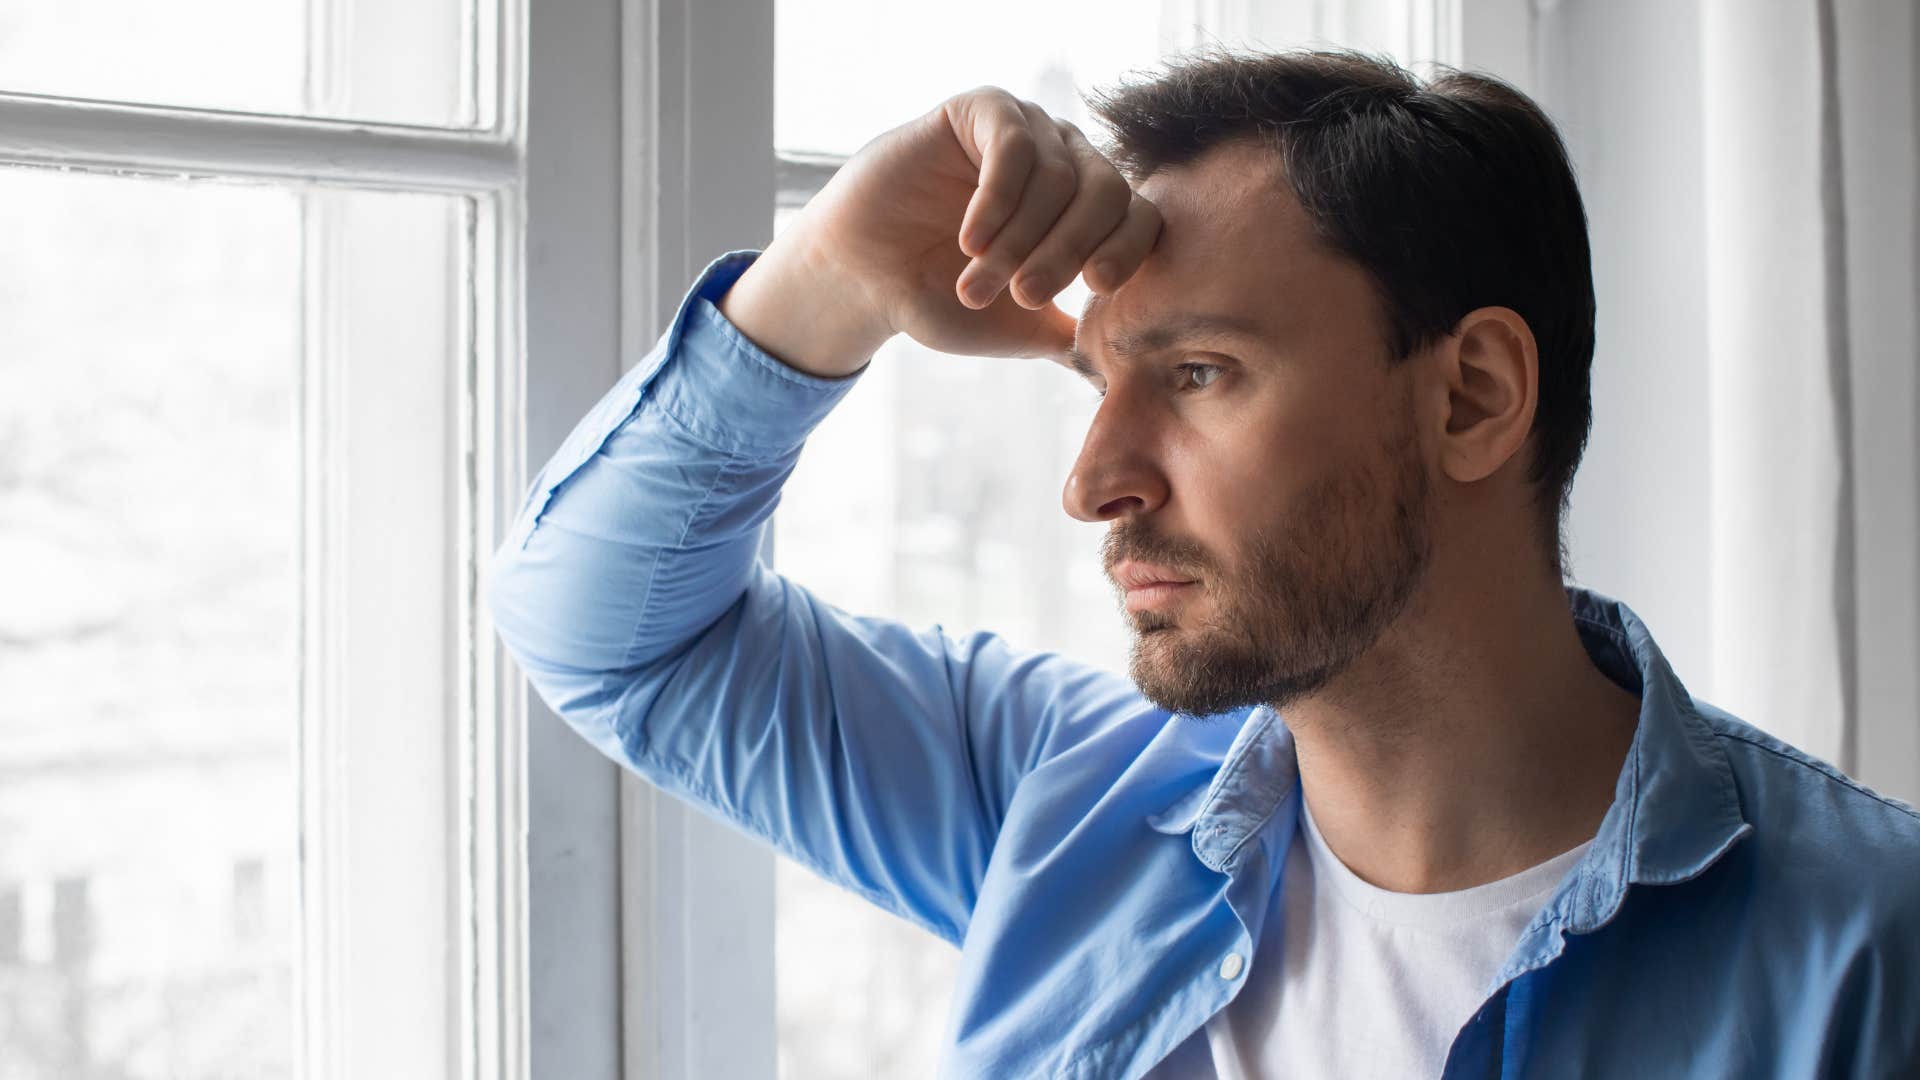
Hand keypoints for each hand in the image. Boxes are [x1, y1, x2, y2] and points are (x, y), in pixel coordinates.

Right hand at [719, 87, 1162, 376]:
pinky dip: (998, 199)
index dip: (1126, 250)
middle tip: (1025, 295)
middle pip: (1105, 193)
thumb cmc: (940, 300)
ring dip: (1019, 238)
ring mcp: (1026, 130)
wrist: (864, 277)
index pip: (1138, 216)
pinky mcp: (981, 110)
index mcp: (1087, 208)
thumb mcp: (1019, 329)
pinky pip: (1014, 146)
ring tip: (976, 282)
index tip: (1097, 289)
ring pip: (1057, 176)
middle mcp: (1065, 160)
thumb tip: (1124, 366)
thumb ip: (1071, 337)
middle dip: (1066, 251)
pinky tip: (971, 241)